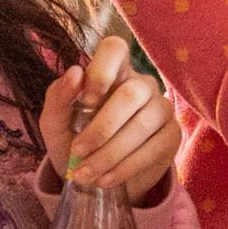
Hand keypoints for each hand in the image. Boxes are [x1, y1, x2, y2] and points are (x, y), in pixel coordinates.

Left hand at [39, 36, 179, 193]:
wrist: (93, 179)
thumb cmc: (75, 141)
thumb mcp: (55, 124)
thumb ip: (58, 98)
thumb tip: (74, 73)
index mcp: (112, 73)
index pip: (115, 49)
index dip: (102, 70)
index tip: (86, 100)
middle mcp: (142, 85)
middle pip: (131, 93)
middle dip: (102, 127)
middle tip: (78, 150)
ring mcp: (161, 109)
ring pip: (142, 125)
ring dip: (109, 154)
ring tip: (86, 173)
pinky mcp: (172, 135)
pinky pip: (153, 149)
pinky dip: (124, 167)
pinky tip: (105, 179)